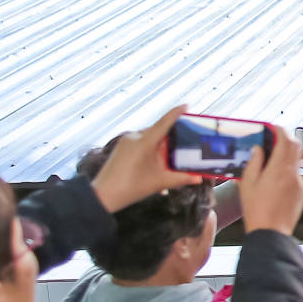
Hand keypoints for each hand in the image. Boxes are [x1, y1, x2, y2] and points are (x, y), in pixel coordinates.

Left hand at [90, 105, 204, 211]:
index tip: (186, 105)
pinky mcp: (121, 147)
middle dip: (171, 137)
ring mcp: (126, 141)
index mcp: (144, 142)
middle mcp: (134, 137)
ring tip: (170, 157)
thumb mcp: (159, 182)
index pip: (164, 123)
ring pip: (149, 138)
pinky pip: (140, 143)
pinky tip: (155, 162)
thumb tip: (198, 178)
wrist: (104, 195)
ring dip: (160, 145)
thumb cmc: (131, 187)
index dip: (176, 113)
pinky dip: (150, 149)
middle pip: (158, 131)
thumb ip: (181, 178)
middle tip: (184, 143)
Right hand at [240, 133, 302, 234]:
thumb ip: (254, 162)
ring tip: (268, 163)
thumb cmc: (257, 210)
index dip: (279, 130)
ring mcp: (300, 183)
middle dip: (285, 140)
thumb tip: (259, 149)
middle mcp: (293, 174)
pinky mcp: (302, 192)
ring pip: (296, 161)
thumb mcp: (248, 183)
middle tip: (271, 140)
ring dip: (285, 157)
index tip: (272, 128)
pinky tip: (274, 181)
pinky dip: (287, 171)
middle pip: (295, 147)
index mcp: (280, 169)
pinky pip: (296, 175)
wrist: (271, 233)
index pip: (286, 140)